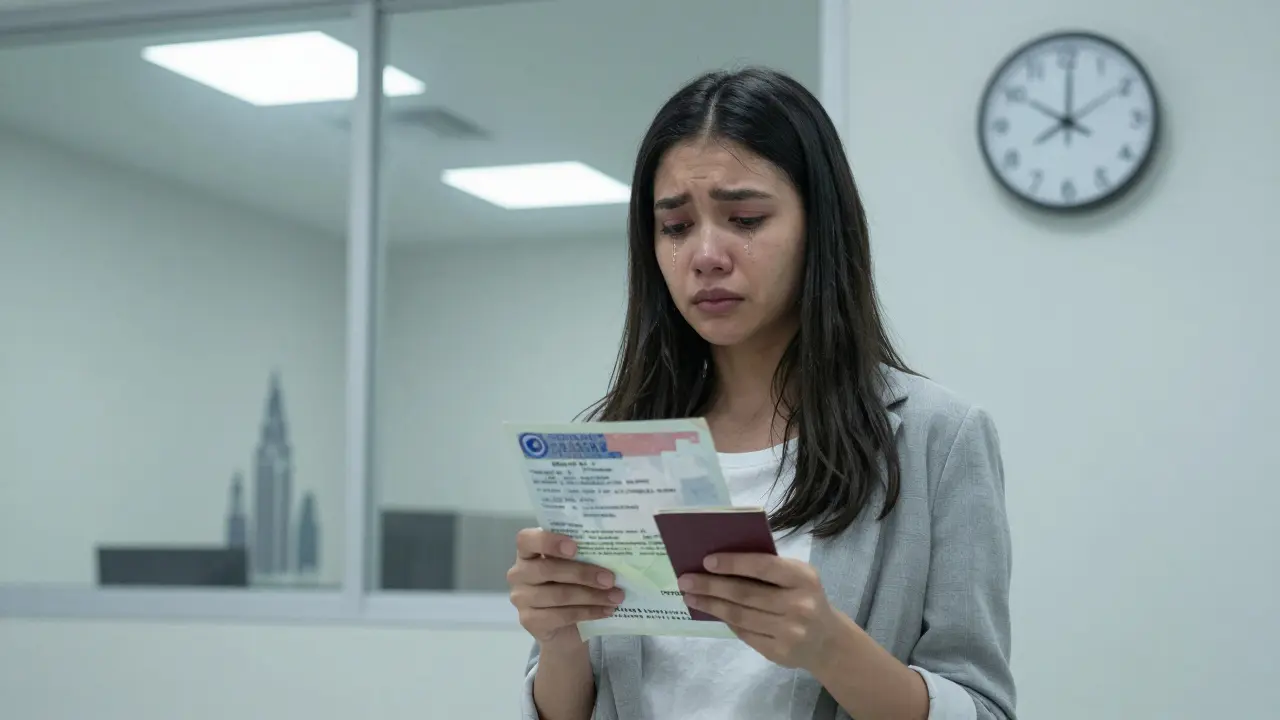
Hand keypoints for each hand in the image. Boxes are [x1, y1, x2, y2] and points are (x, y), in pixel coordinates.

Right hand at [507, 528, 623, 645]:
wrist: (564, 627)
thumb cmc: (570, 585)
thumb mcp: (574, 565)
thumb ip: (583, 554)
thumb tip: (614, 549)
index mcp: (527, 551)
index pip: (526, 540)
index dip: (548, 541)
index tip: (575, 546)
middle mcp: (519, 573)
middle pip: (547, 569)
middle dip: (582, 573)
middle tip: (610, 578)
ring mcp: (521, 598)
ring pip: (558, 595)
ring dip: (591, 596)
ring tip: (616, 596)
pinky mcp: (530, 621)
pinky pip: (562, 616)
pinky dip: (588, 612)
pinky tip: (606, 610)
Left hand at [678, 553, 838, 671]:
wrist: (827, 641)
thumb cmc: (805, 598)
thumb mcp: (797, 577)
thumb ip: (769, 569)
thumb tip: (720, 563)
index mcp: (803, 578)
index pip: (763, 567)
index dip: (734, 563)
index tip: (706, 561)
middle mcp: (799, 605)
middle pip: (745, 593)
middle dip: (711, 586)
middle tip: (685, 580)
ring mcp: (789, 631)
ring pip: (740, 615)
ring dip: (711, 605)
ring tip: (690, 597)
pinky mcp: (778, 652)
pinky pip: (744, 632)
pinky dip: (725, 620)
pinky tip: (712, 611)